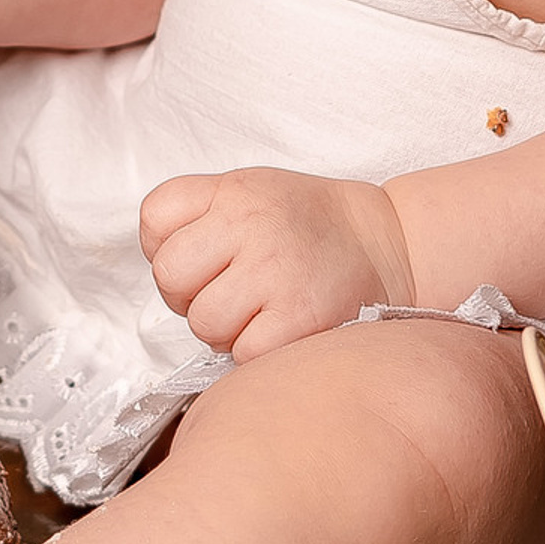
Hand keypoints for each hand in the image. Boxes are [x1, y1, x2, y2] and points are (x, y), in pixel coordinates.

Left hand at [139, 168, 416, 362]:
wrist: (390, 243)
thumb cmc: (310, 225)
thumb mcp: (249, 190)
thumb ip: (196, 213)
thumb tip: (158, 262)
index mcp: (233, 191)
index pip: (154, 219)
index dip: (167, 246)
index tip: (201, 255)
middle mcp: (250, 224)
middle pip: (169, 277)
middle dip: (190, 294)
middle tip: (230, 289)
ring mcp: (275, 272)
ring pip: (202, 322)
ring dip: (224, 328)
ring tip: (259, 309)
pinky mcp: (298, 319)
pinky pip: (241, 353)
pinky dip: (255, 351)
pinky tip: (281, 328)